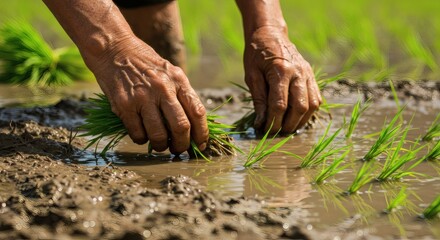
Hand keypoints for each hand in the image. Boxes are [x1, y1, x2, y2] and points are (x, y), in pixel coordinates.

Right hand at [89, 36, 208, 153]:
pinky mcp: (124, 105)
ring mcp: (143, 97)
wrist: (114, 49)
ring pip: (159, 135)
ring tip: (160, 144)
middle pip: (181, 127)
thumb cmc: (145, 64)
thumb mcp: (169, 72)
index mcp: (178, 80)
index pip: (198, 112)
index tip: (200, 144)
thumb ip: (181, 94)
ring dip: (161, 146)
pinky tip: (142, 134)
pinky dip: (142, 140)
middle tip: (179, 150)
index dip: (202, 133)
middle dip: (182, 145)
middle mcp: (163, 88)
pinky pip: (138, 134)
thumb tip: (194, 126)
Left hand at [243, 26, 321, 132]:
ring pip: (312, 105)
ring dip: (301, 121)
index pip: (280, 104)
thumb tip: (261, 123)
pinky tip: (298, 117)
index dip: (273, 122)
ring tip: (288, 128)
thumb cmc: (257, 55)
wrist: (270, 34)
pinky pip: (317, 98)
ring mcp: (308, 73)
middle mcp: (299, 72)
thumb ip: (258, 99)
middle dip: (288, 124)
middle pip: (299, 107)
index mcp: (281, 71)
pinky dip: (309, 111)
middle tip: (277, 133)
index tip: (265, 130)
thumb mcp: (251, 75)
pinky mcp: (312, 75)